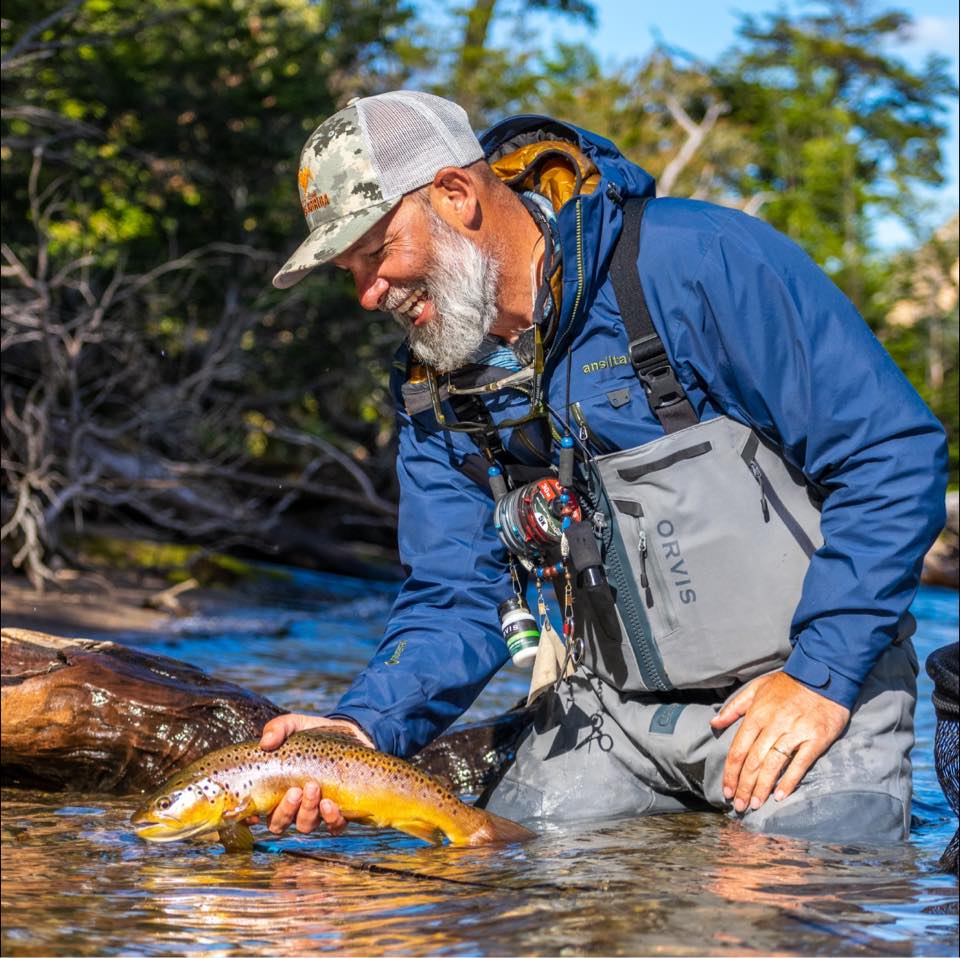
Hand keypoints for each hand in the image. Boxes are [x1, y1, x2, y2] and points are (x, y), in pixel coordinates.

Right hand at [253, 713, 372, 835]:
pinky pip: (335, 826)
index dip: (250, 819)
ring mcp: (315, 810)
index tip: (254, 815)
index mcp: (274, 790)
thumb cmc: (312, 733)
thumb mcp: (294, 725)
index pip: (255, 814)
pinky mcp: (340, 809)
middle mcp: (292, 805)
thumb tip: (265, 742)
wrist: (346, 732)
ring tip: (314, 788)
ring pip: (305, 825)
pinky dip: (332, 819)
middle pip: (280, 822)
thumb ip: (278, 729)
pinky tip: (330, 804)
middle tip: (295, 790)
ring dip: (308, 811)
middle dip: (286, 810)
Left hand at [710, 671, 849, 813]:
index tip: (726, 790)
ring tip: (754, 805)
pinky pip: (800, 764)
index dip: (731, 773)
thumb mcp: (756, 689)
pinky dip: (789, 781)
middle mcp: (773, 725)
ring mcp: (795, 733)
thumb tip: (713, 723)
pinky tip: (780, 796)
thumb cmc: (788, 685)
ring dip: (761, 788)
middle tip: (738, 806)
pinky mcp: (816, 739)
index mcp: (756, 714)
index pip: (738, 749)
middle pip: (753, 761)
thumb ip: (734, 708)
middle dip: (743, 786)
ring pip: (773, 765)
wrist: (824, 675)